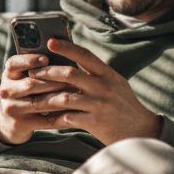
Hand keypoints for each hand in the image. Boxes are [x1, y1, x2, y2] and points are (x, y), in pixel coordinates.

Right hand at [0, 52, 74, 144]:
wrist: (8, 121)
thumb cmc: (24, 92)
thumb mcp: (22, 77)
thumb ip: (38, 68)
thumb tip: (65, 54)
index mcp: (8, 75)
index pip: (14, 64)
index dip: (29, 60)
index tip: (46, 58)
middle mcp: (6, 91)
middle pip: (30, 85)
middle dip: (53, 82)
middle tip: (73, 78)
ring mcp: (12, 108)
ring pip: (39, 103)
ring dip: (60, 98)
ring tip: (77, 94)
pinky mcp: (20, 124)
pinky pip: (45, 120)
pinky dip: (62, 116)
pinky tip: (75, 112)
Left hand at [18, 38, 162, 144]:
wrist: (141, 131)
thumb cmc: (124, 106)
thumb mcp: (116, 84)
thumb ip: (97, 74)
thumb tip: (74, 60)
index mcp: (108, 74)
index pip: (85, 55)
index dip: (66, 47)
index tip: (49, 42)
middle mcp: (104, 87)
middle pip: (70, 74)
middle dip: (47, 72)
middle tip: (32, 74)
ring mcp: (99, 105)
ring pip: (65, 98)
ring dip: (45, 99)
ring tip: (32, 100)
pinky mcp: (95, 123)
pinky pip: (68, 118)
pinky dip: (54, 119)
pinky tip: (45, 119)